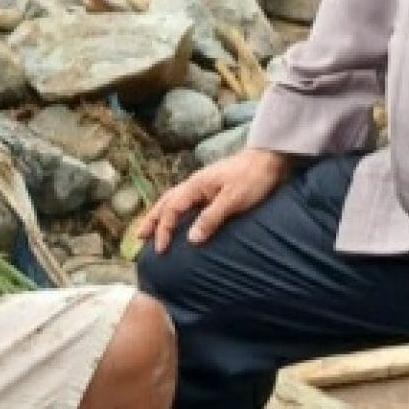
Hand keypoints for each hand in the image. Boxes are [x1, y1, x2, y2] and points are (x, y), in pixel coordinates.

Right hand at [137, 147, 292, 253]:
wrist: (269, 159)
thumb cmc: (252, 179)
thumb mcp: (233, 200)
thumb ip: (211, 218)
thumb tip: (191, 239)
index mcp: (195, 186)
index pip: (172, 209)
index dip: (164, 230)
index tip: (160, 249)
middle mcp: (193, 184)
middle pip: (165, 202)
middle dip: (152, 220)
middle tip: (139, 237)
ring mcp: (201, 185)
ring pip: (172, 200)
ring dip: (160, 215)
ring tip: (150, 227)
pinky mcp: (210, 189)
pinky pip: (184, 201)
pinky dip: (174, 210)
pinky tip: (177, 217)